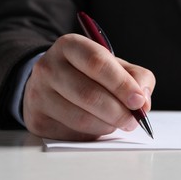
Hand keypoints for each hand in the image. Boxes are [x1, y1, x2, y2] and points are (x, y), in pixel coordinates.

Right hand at [23, 34, 154, 140]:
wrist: (53, 82)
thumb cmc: (91, 73)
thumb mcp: (116, 65)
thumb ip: (137, 77)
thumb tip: (143, 100)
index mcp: (71, 46)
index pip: (97, 63)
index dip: (121, 84)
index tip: (138, 100)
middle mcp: (49, 66)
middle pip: (88, 94)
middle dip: (118, 111)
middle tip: (134, 120)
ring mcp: (38, 93)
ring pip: (80, 118)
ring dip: (108, 125)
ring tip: (119, 122)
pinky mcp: (37, 119)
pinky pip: (72, 133)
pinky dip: (93, 134)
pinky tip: (100, 125)